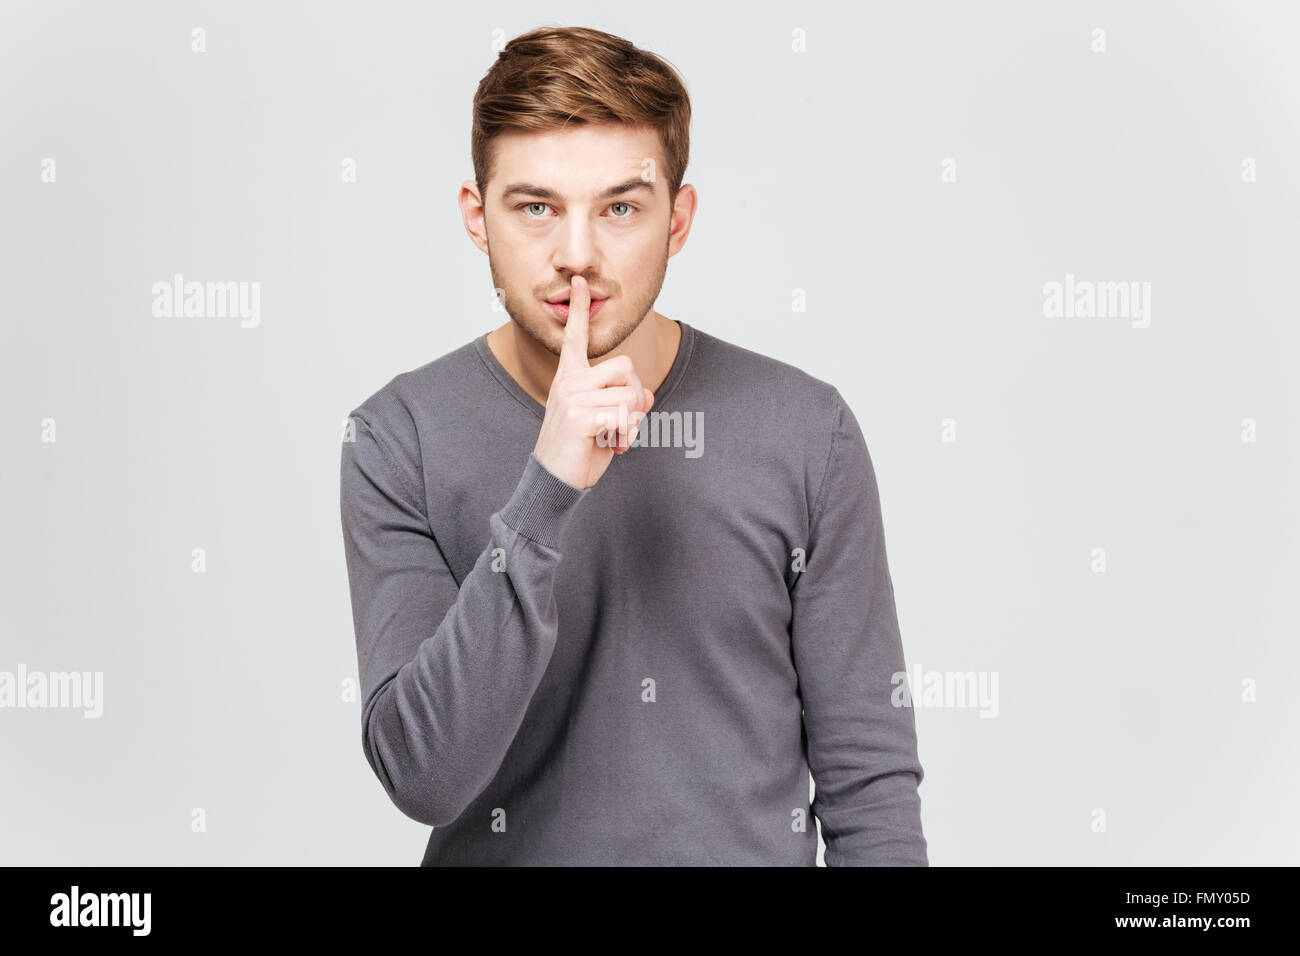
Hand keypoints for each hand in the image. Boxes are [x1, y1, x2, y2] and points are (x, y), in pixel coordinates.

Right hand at [532, 276, 653, 489]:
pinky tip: (612, 446)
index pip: (575, 336)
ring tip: (613, 437)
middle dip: (634, 397)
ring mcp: (572, 397)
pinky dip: (627, 435)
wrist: (554, 481)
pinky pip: (625, 415)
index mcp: (570, 377)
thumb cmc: (580, 450)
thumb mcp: (608, 421)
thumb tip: (646, 392)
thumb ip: (627, 401)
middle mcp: (569, 381)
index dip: (579, 309)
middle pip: (626, 367)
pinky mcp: (579, 416)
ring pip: (631, 394)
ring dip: (633, 422)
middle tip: (620, 423)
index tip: (580, 281)